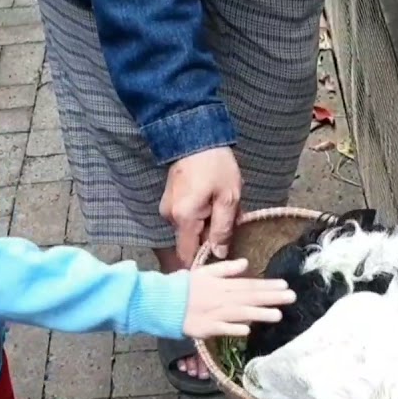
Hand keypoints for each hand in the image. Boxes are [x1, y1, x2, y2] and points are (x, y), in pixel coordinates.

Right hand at [160, 146, 241, 265]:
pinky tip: (213, 201)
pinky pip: (186, 218)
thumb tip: (219, 253)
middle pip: (190, 242)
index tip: (219, 258)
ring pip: (189, 230)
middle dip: (210, 237)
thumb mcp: (228, 198)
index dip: (203, 261)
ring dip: (207, 224)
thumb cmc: (216, 166)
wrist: (197, 137)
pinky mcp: (170, 202)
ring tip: (223, 206)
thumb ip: (223, 229)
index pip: (187, 254)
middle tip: (229, 222)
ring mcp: (168, 209)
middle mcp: (170, 217)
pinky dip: (201, 215)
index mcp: (184, 218)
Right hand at [184, 258, 295, 337]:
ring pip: (239, 313)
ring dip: (259, 314)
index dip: (267, 285)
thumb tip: (246, 263)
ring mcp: (213, 314)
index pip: (249, 284)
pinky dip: (232, 329)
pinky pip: (220, 329)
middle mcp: (221, 298)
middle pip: (249, 298)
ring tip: (278, 315)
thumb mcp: (205, 272)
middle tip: (291, 297)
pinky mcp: (204, 328)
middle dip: (271, 298)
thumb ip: (226, 268)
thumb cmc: (184, 286)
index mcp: (221, 285)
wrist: (161, 301)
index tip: (285, 285)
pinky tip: (247, 330)